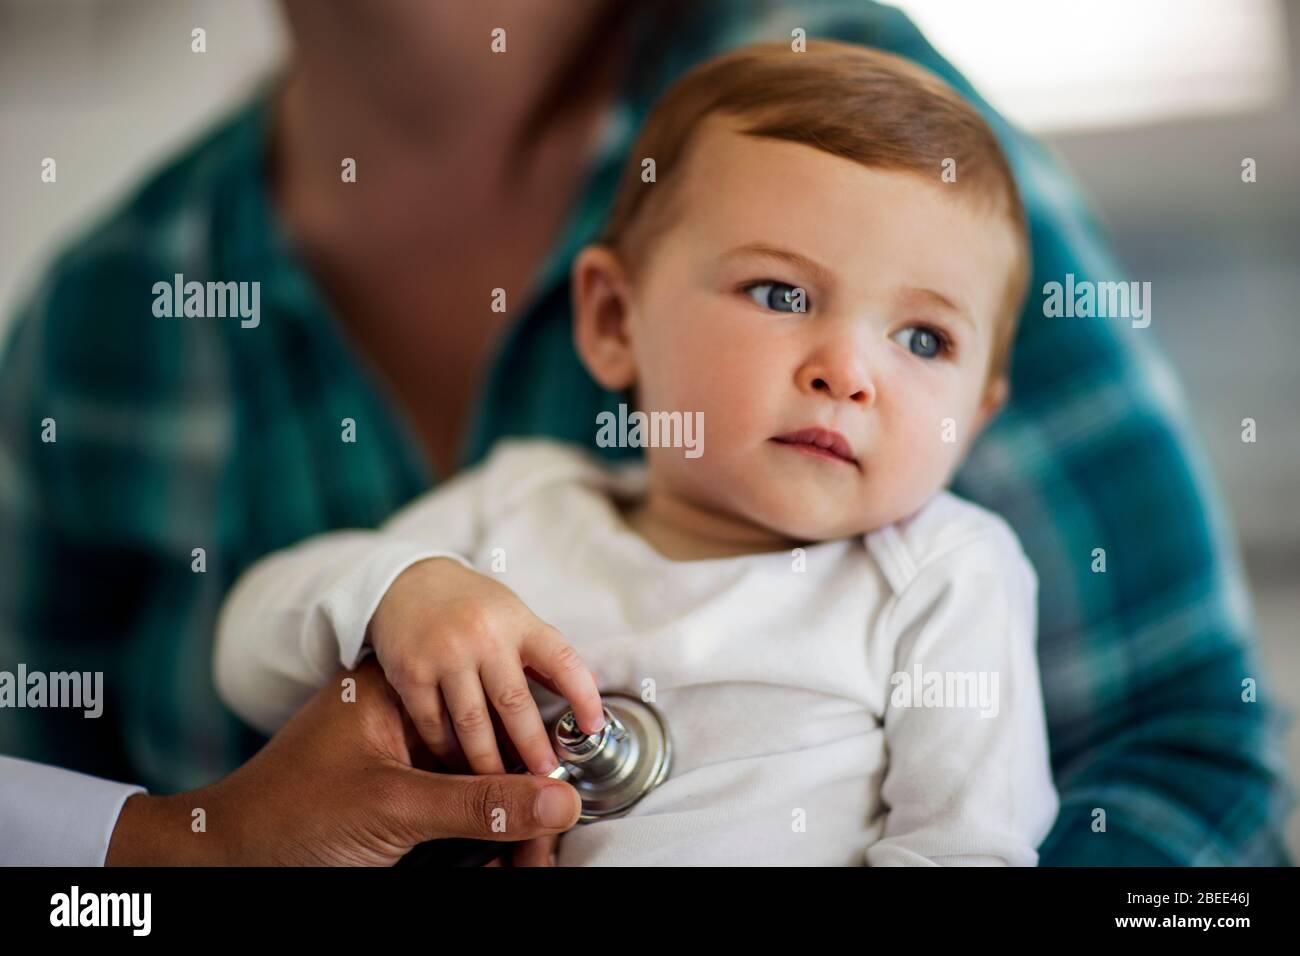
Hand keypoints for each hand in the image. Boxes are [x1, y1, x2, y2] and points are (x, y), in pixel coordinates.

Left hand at [106, 658, 580, 864]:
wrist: (220, 859)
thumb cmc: (288, 814)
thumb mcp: (392, 808)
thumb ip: (477, 804)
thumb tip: (557, 800)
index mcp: (399, 688)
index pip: (488, 704)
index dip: (533, 752)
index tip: (562, 798)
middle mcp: (407, 716)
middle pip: (490, 749)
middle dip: (523, 802)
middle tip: (544, 848)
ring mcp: (403, 758)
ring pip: (478, 785)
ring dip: (506, 826)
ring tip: (527, 863)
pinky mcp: (400, 796)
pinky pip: (457, 810)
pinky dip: (480, 839)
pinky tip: (500, 862)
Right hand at [368, 557, 604, 774]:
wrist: (406, 581)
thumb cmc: (470, 604)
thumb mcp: (512, 615)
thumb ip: (541, 655)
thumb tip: (587, 691)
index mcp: (517, 622)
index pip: (561, 659)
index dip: (583, 695)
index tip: (594, 726)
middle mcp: (484, 636)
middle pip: (514, 702)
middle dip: (533, 744)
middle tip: (546, 774)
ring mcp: (445, 654)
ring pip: (472, 722)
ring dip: (490, 761)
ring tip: (503, 784)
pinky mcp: (411, 673)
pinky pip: (434, 724)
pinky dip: (448, 751)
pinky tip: (459, 768)